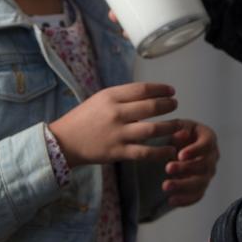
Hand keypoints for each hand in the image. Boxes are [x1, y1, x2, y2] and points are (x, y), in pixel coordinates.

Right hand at [49, 83, 179, 166]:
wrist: (63, 141)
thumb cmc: (84, 118)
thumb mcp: (100, 99)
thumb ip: (123, 97)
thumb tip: (149, 94)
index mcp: (111, 96)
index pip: (143, 89)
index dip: (161, 89)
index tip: (171, 91)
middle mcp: (115, 113)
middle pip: (151, 107)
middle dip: (168, 105)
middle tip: (175, 105)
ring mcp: (117, 134)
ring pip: (152, 129)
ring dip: (170, 126)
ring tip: (179, 125)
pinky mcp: (118, 152)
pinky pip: (145, 152)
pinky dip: (160, 152)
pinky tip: (170, 150)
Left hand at [163, 120, 218, 206]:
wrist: (176, 146)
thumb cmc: (178, 132)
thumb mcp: (177, 125)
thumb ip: (177, 127)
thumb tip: (181, 135)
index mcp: (208, 138)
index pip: (207, 144)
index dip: (195, 150)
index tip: (180, 155)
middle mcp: (212, 156)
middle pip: (205, 165)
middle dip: (186, 168)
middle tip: (168, 168)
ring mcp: (207, 173)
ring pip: (201, 183)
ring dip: (183, 186)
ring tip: (166, 186)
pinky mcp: (200, 186)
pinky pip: (197, 196)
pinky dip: (185, 200)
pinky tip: (171, 200)